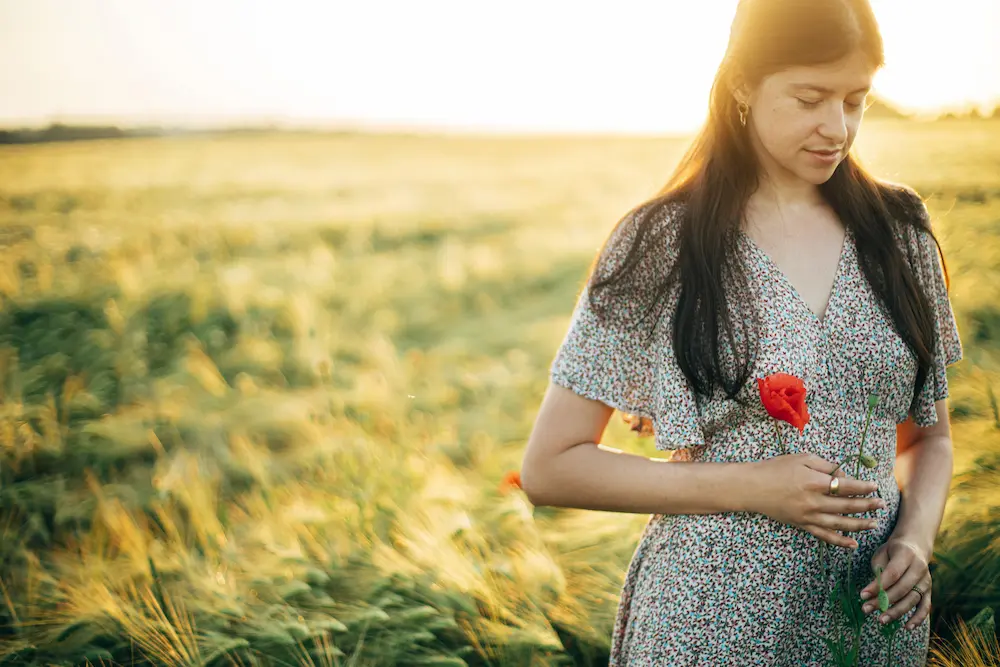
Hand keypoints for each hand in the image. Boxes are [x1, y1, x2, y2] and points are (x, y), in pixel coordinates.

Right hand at [747, 453, 886, 548]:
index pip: (846, 486)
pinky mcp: (801, 524)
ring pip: (839, 523)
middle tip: (882, 504)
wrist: (752, 486)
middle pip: (847, 506)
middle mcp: (813, 501)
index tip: (875, 487)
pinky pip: (824, 535)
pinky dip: (839, 541)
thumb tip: (844, 475)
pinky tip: (853, 544)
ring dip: (859, 524)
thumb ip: (826, 465)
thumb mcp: (802, 458)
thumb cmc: (776, 468)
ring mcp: (807, 516)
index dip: (863, 487)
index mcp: (814, 482)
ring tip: (874, 523)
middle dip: (867, 505)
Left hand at [860, 537, 931, 629]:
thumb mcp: (882, 553)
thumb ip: (879, 570)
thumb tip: (874, 591)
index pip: (892, 573)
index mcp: (906, 554)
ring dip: (896, 612)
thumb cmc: (892, 551)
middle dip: (883, 601)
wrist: (915, 546)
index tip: (862, 595)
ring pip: (912, 599)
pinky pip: (925, 606)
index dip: (878, 586)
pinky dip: (918, 618)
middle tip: (866, 609)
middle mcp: (920, 568)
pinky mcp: (929, 591)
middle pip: (902, 588)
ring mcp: (926, 580)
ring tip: (880, 620)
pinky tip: (907, 627)